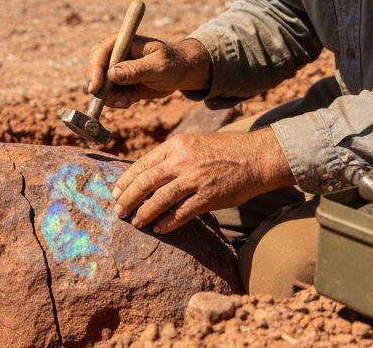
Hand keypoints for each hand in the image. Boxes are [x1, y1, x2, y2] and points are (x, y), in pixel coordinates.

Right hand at [84, 35, 211, 108]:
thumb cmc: (173, 63)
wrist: (182, 72)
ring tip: (134, 99)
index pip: (99, 54)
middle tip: (120, 101)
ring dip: (113, 98)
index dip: (94, 71)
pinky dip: (118, 101)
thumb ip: (136, 69)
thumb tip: (112, 74)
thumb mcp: (158, 66)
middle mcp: (115, 54)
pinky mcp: (120, 83)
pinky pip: (109, 96)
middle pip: (94, 70)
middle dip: (101, 89)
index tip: (95, 90)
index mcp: (123, 42)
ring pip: (100, 87)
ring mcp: (116, 69)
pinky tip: (134, 99)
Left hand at [112, 129, 294, 233]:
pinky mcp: (208, 197)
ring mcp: (195, 179)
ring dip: (144, 213)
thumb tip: (149, 174)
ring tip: (136, 222)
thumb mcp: (195, 143)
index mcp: (177, 145)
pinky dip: (167, 223)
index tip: (115, 192)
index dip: (125, 181)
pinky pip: (180, 213)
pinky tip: (159, 229)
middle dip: (128, 199)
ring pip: (159, 199)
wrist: (257, 157)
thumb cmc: (226, 151)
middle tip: (118, 211)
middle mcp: (182, 160)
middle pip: (145, 182)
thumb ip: (173, 156)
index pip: (142, 164)